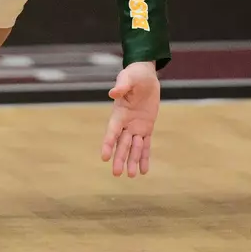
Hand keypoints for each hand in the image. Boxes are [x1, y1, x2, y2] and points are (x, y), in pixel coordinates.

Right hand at [100, 61, 159, 177]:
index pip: (112, 131)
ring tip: (131, 176)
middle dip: (119, 158)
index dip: (108, 144)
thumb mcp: (128, 77)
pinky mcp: (146, 128)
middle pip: (122, 144)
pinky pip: (146, 144)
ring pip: (133, 147)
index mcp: (119, 113)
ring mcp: (136, 127)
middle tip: (116, 174)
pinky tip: (144, 170)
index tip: (104, 157)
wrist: (145, 76)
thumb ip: (122, 86)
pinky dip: (144, 157)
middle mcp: (126, 123)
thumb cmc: (134, 75)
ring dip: (132, 161)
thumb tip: (112, 92)